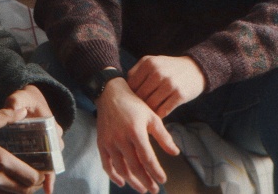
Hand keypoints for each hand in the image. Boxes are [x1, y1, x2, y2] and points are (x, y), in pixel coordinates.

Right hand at [0, 107, 45, 192]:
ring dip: (17, 193)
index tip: (41, 171)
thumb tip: (22, 111)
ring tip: (17, 183)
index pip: (31, 177)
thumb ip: (4, 117)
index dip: (40, 176)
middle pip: (25, 192)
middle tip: (32, 178)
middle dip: (32, 186)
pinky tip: (0, 188)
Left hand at [4, 84, 61, 192]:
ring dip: (46, 178)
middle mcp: (54, 138)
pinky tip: (41, 190)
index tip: (48, 167)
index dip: (51, 155)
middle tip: (44, 186)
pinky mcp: (42, 152)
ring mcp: (49, 146)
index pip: (55, 141)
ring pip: (50, 165)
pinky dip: (43, 178)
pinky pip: (45, 167)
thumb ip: (17, 101)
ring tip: (41, 190)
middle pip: (54, 158)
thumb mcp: (21, 97)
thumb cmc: (25, 100)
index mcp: (51, 125)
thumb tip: (13, 105)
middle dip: (49, 172)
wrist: (29, 102)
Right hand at [95, 78, 178, 193]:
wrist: (110, 94)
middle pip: (135, 166)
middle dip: (146, 181)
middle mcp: (121, 138)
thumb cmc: (134, 105)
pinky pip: (106, 164)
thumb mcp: (152, 117)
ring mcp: (110, 142)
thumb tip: (175, 152)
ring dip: (132, 181)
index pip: (147, 158)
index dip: (155, 171)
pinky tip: (122, 182)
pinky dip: (113, 175)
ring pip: (121, 168)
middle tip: (154, 190)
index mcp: (136, 131)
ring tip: (142, 188)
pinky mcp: (101, 143)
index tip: (163, 180)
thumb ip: (164, 136)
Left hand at [127, 55, 204, 117]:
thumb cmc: (170, 68)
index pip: (131, 85)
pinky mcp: (180, 95)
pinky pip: (163, 110)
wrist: (196, 68)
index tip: (131, 102)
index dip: (130, 95)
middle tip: (137, 112)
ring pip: (151, 105)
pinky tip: (158, 114)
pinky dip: (159, 115)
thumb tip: (124, 90)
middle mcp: (158, 72)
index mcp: (148, 63)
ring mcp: (169, 84)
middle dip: (138, 105)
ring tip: (147, 115)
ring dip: (148, 112)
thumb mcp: (153, 62)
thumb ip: (138, 72)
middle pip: (140, 96)